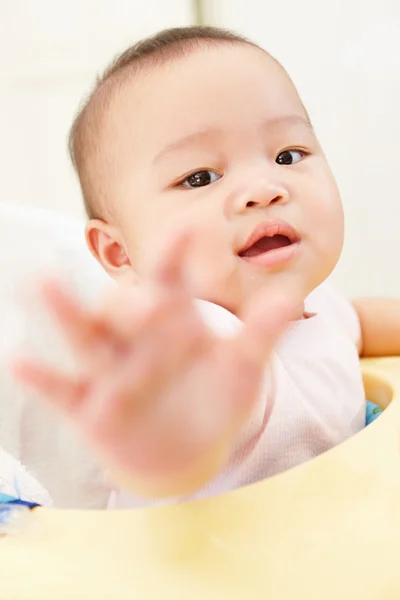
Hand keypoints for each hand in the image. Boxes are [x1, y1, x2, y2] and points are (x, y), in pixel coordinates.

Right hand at [12, 230, 293, 497]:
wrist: (189, 450)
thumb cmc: (215, 400)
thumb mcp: (242, 367)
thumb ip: (261, 333)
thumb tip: (292, 297)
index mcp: (174, 321)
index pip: (173, 282)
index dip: (179, 258)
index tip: (189, 228)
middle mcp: (137, 339)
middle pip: (122, 307)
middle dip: (127, 300)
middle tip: (140, 294)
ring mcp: (112, 371)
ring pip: (86, 337)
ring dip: (66, 313)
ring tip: (41, 282)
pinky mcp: (91, 407)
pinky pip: (63, 389)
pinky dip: (41, 377)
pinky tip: (18, 361)